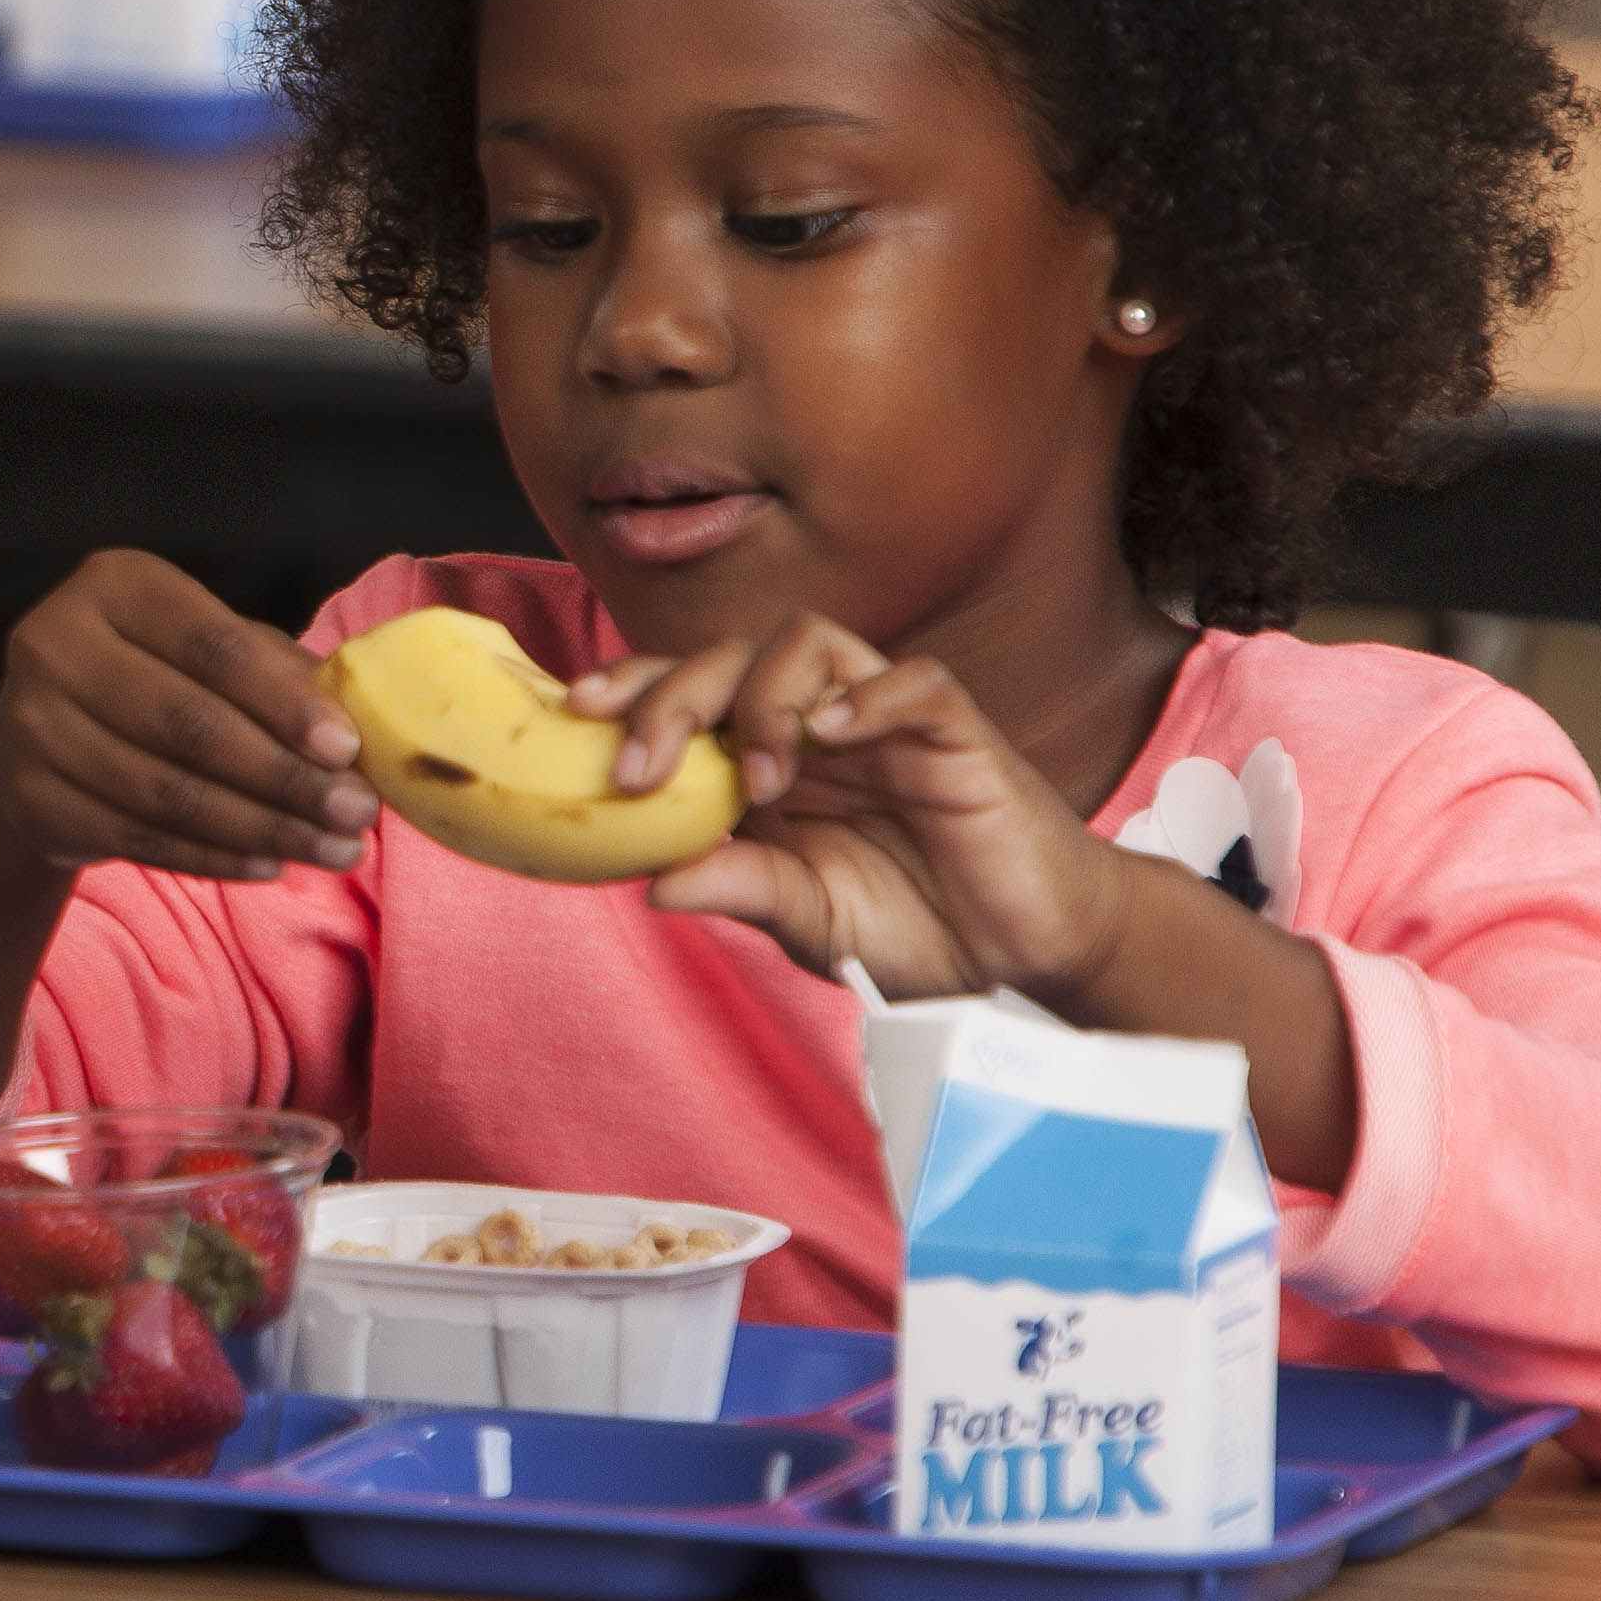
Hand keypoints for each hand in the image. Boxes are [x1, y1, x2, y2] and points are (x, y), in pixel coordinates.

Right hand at [0, 550, 374, 887]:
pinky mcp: (30, 798)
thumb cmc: (154, 674)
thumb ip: (277, 672)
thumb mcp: (209, 648)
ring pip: (166, 793)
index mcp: (112, 585)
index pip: (211, 646)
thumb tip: (356, 732)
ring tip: (333, 851)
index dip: (284, 701)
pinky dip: (212, 859)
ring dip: (262, 829)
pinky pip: (138, 839)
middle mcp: (55, 645)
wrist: (40, 728)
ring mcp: (33, 725)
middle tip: (355, 814)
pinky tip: (269, 864)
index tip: (348, 749)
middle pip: (188, 724)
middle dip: (284, 777)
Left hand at [591, 624, 1131, 1004]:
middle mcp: (815, 726)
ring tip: (760, 783)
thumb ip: (742, 890)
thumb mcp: (811, 922)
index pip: (687, 691)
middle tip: (640, 769)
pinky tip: (830, 734)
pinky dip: (866, 696)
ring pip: (809, 641)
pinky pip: (913, 680)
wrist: (1027, 959)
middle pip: (730, 655)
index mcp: (768, 764)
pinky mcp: (957, 733)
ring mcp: (884, 722)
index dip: (631, 688)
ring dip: (763, 698)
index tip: (574, 716)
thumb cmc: (918, 931)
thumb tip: (650, 885)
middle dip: (670, 695)